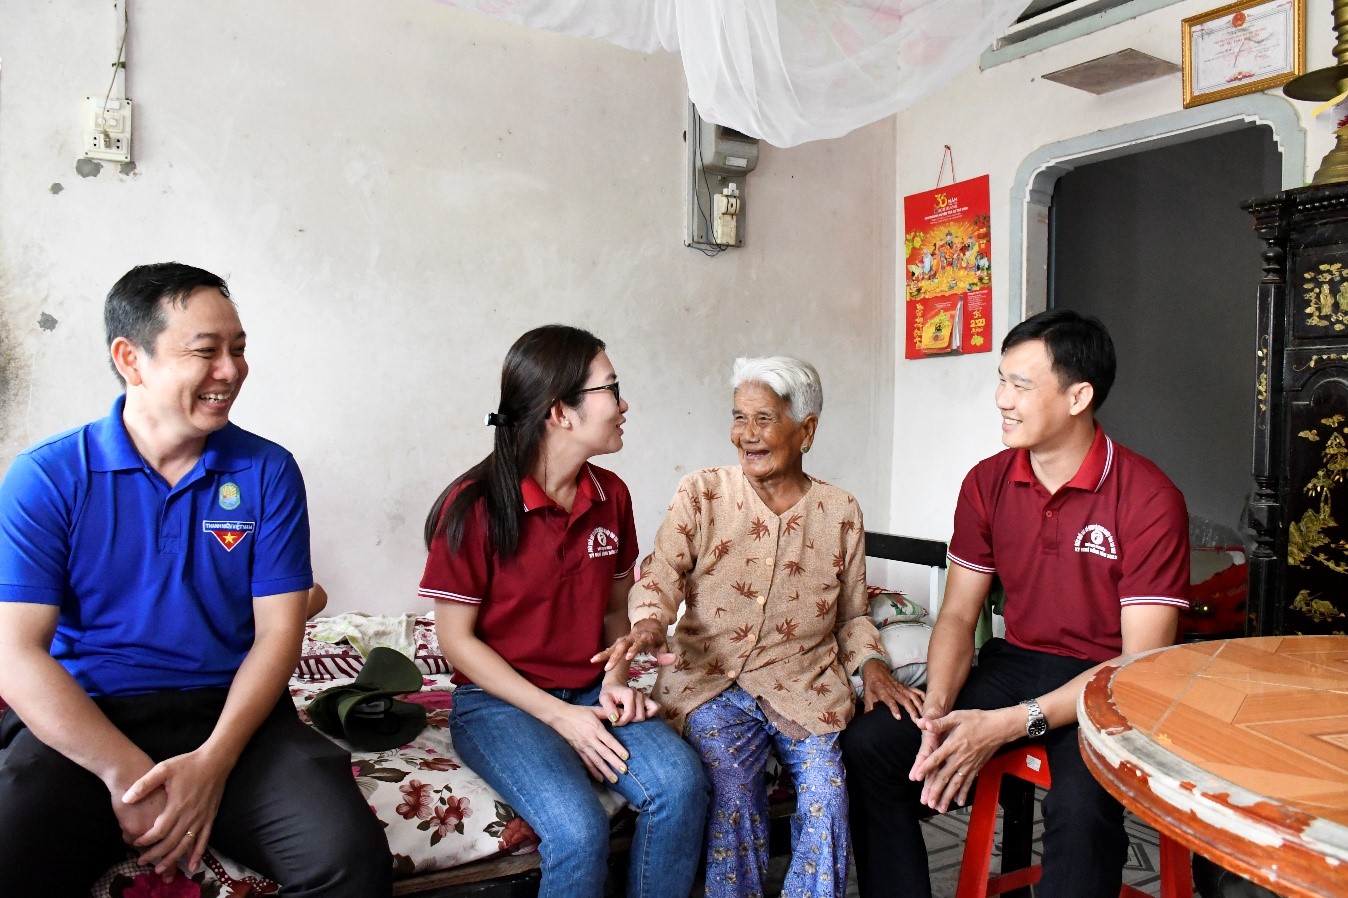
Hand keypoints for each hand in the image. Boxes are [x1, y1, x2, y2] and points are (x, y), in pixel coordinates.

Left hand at [122, 749, 232, 877]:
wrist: (215, 760)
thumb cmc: (188, 763)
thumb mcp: (163, 769)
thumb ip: (144, 784)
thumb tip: (125, 799)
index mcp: (177, 806)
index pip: (158, 831)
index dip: (145, 840)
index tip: (135, 843)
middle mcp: (190, 816)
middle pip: (171, 843)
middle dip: (155, 855)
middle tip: (141, 862)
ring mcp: (202, 818)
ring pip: (185, 845)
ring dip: (173, 859)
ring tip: (161, 869)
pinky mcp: (210, 818)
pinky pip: (204, 840)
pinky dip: (198, 854)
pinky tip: (192, 865)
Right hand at [546, 702, 631, 783]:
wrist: (560, 716)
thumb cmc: (579, 712)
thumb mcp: (594, 709)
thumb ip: (608, 712)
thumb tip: (623, 713)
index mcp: (595, 728)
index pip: (608, 740)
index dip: (618, 749)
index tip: (626, 756)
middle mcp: (590, 739)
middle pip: (604, 753)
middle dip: (614, 763)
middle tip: (624, 771)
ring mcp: (583, 747)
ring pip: (596, 761)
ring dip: (605, 771)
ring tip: (615, 780)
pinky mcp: (577, 751)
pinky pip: (586, 763)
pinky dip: (593, 772)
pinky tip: (601, 779)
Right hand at [590, 618, 671, 670]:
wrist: (647, 625)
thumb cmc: (656, 638)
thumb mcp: (663, 644)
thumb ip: (666, 653)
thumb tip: (674, 658)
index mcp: (644, 637)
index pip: (638, 643)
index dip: (634, 649)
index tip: (628, 657)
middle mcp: (632, 637)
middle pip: (622, 645)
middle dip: (615, 655)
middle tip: (609, 667)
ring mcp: (624, 639)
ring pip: (614, 646)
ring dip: (606, 654)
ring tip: (595, 661)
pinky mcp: (619, 643)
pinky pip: (610, 648)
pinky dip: (602, 654)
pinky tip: (593, 660)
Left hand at [598, 681, 660, 726]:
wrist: (614, 686)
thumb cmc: (609, 693)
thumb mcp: (604, 699)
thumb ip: (608, 709)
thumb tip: (615, 719)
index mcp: (629, 694)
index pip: (629, 714)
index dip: (622, 722)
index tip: (614, 722)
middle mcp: (639, 695)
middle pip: (640, 716)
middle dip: (629, 721)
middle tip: (620, 720)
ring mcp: (645, 697)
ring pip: (648, 715)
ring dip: (637, 719)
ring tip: (629, 717)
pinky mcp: (648, 700)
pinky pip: (656, 708)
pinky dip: (649, 715)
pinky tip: (639, 715)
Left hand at [860, 659, 923, 719]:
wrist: (875, 670)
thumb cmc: (871, 685)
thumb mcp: (867, 696)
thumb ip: (868, 708)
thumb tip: (867, 721)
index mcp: (883, 692)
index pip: (889, 701)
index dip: (894, 709)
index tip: (899, 718)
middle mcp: (894, 690)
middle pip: (904, 700)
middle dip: (911, 710)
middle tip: (916, 721)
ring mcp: (901, 688)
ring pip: (912, 696)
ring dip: (919, 705)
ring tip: (924, 715)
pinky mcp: (906, 686)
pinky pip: (916, 691)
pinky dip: (922, 696)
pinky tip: (928, 703)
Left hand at [912, 708, 1015, 812]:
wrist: (999, 727)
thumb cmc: (977, 720)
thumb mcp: (957, 716)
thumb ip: (939, 723)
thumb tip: (923, 723)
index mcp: (953, 744)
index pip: (937, 758)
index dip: (926, 767)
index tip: (917, 777)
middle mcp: (960, 757)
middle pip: (945, 776)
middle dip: (935, 790)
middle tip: (927, 802)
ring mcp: (969, 765)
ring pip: (956, 783)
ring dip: (947, 796)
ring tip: (940, 807)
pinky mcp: (976, 768)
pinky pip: (968, 783)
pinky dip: (963, 793)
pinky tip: (958, 802)